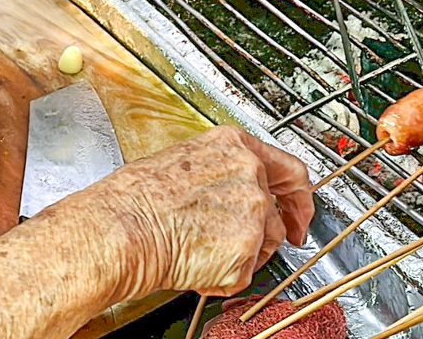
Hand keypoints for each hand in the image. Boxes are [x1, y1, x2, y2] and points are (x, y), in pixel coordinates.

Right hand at [107, 126, 313, 297]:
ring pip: (264, 242)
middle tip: (282, 240)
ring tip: (202, 250)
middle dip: (277, 229)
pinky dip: (225, 276)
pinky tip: (197, 264)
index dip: (298, 193)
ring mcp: (252, 211)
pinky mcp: (247, 249)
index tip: (299, 208)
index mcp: (234, 145)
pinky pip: (246, 271)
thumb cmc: (137, 197)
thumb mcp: (185, 160)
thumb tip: (229, 190)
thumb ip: (221, 171)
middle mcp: (250, 173)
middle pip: (276, 209)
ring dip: (243, 253)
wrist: (122, 228)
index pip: (288, 167)